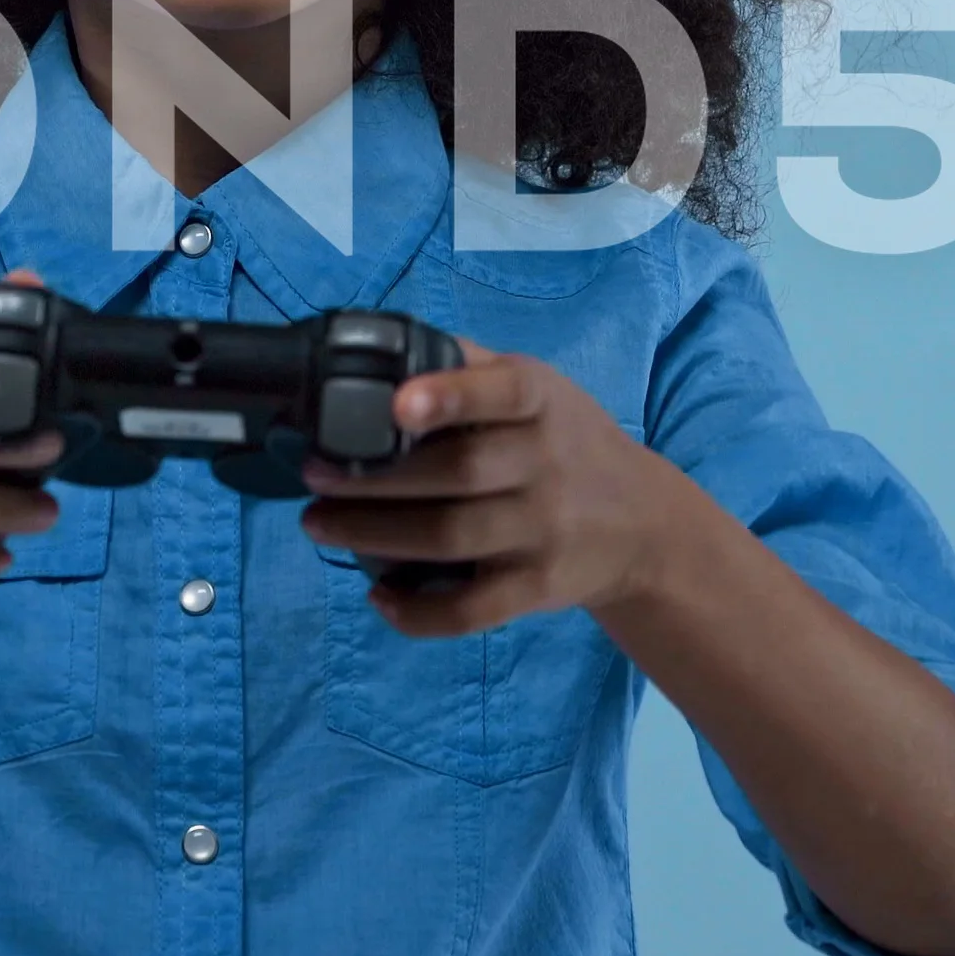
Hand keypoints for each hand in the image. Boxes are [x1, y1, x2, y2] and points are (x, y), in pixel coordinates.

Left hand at [297, 341, 705, 636]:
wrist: (641, 524)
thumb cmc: (565, 441)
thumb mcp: (536, 387)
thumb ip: (468, 366)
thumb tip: (380, 344)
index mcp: (541, 402)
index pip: (502, 392)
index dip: (450, 396)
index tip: (399, 403)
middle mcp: (547, 465)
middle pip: (456, 474)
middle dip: (374, 477)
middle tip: (313, 476)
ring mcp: (545, 532)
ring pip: (452, 539)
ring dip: (374, 534)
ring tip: (318, 523)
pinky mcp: (538, 587)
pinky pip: (473, 610)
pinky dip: (420, 611)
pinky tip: (378, 597)